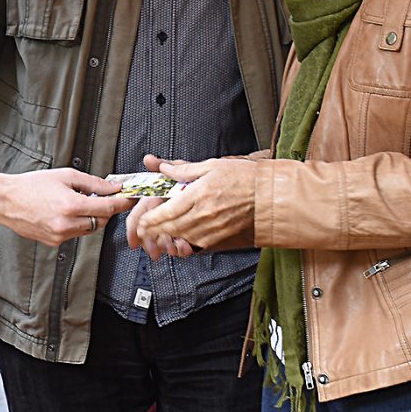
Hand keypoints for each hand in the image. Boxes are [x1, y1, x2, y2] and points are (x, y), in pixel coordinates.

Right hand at [0, 169, 131, 246]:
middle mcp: (66, 224)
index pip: (108, 207)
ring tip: (79, 203)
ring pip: (90, 229)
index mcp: (71, 205)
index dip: (123, 203)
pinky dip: (78, 224)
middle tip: (105, 197)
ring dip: (92, 217)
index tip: (130, 199)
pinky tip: (66, 213)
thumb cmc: (31, 186)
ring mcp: (60, 236)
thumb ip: (93, 183)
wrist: (5, 201)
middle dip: (107, 209)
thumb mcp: (65, 175)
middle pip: (102, 221)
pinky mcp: (54, 242)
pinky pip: (76, 234)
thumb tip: (113, 187)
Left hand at [126, 156, 256, 259]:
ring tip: (158, 234)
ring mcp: (210, 229)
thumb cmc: (245, 178)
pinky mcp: (219, 239)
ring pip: (179, 237)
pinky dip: (183, 243)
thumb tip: (163, 169)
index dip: (150, 219)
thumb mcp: (212, 166)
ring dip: (166, 237)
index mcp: (198, 194)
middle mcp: (203, 214)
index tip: (142, 221)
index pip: (166, 211)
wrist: (269, 196)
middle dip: (153, 231)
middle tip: (143, 231)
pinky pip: (195, 245)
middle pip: (169, 227)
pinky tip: (179, 239)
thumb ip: (184, 170)